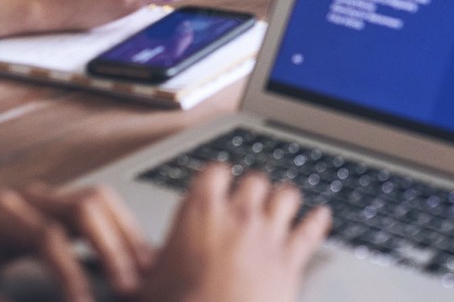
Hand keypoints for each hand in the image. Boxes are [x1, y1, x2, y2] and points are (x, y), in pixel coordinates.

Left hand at [0, 178, 152, 300]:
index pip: (47, 238)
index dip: (69, 273)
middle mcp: (27, 197)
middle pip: (84, 207)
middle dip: (112, 248)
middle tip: (132, 286)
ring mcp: (46, 193)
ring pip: (100, 199)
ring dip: (127, 235)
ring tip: (148, 271)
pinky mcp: (60, 199)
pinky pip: (102, 205)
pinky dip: (124, 229)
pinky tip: (138, 256)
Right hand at [138, 165, 330, 301]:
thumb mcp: (148, 282)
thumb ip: (151, 260)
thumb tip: (135, 260)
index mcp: (201, 212)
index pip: (214, 171)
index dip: (216, 178)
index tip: (216, 184)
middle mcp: (238, 216)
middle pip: (254, 179)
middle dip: (252, 189)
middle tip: (247, 200)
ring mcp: (268, 235)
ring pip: (286, 195)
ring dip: (284, 199)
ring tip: (281, 204)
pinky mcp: (291, 259)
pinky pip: (311, 229)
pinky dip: (316, 221)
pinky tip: (319, 217)